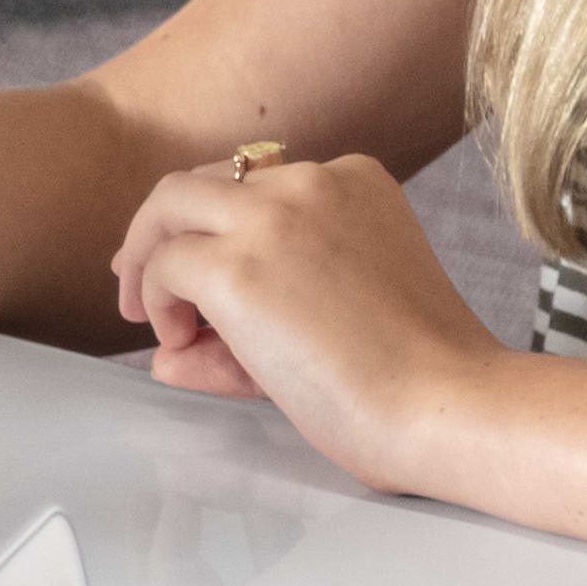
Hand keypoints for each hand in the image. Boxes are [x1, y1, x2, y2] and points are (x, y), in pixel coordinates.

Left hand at [110, 147, 500, 486]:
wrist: (444, 404)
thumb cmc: (416, 377)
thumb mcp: (340, 319)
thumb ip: (257, 325)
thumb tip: (171, 355)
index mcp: (355, 181)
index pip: (260, 188)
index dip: (223, 232)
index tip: (204, 272)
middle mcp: (313, 181)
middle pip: (206, 182)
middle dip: (165, 229)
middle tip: (142, 282)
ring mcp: (272, 219)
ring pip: (169, 204)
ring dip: (145, 257)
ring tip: (147, 315)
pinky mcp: (237, 266)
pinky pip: (164, 266)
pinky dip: (156, 303)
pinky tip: (180, 345)